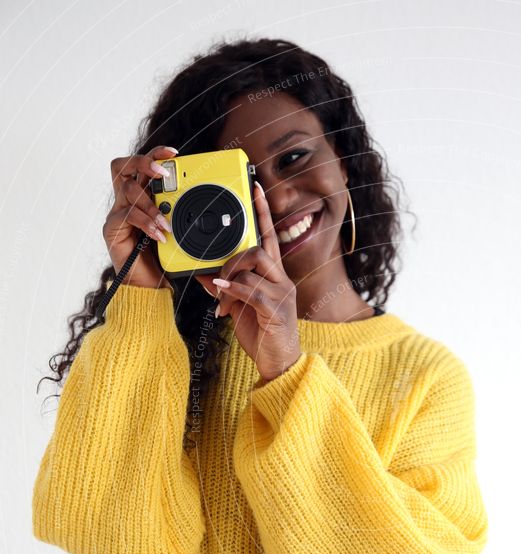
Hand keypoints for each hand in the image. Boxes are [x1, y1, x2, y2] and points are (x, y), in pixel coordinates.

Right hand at [103, 145, 177, 288]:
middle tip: (162, 173)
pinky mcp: (113, 229)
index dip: (155, 154)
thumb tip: (214, 210)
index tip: (175, 154)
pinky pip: (127, 216)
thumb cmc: (163, 258)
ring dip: (151, 204)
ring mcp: (117, 213)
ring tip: (167, 222)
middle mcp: (126, 201)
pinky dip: (146, 223)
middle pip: (123, 166)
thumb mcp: (181, 234)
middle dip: (143, 163)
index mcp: (142, 197)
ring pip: (127, 190)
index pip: (141, 165)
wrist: (148, 285)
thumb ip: (189, 219)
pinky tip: (159, 234)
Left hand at [196, 182, 301, 382]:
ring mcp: (282, 294)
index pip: (269, 237)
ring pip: (254, 264)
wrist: (279, 363)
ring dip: (230, 275)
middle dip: (232, 258)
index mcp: (274, 276)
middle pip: (258, 248)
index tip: (255, 188)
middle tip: (218, 277)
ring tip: (220, 294)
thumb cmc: (263, 335)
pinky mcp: (276, 310)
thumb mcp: (239, 308)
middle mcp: (281, 281)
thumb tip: (205, 275)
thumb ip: (225, 288)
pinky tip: (221, 299)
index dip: (262, 213)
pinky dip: (233, 291)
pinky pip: (252, 291)